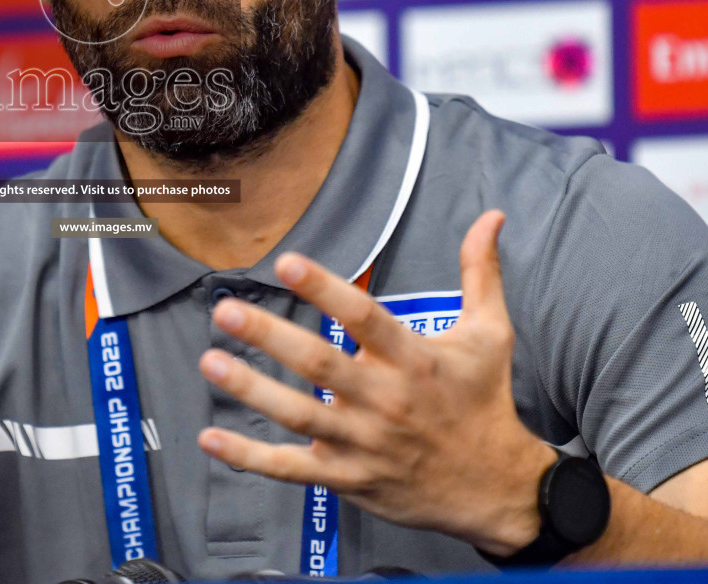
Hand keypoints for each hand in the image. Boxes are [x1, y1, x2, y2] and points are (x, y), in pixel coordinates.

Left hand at [196, 210, 555, 554]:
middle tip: (226, 311)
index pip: (364, 319)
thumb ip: (480, 273)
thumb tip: (490, 217)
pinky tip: (210, 437)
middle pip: (319, 365)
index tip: (287, 263)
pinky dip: (250, 456)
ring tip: (210, 362)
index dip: (325, 289)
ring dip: (250, 389)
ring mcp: (363, 443)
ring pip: (298, 415)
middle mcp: (385, 401)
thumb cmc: (486, 402)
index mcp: (415, 360)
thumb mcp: (491, 334)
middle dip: (269, 337)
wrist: (496, 489)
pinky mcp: (348, 478)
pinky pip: (292, 468)